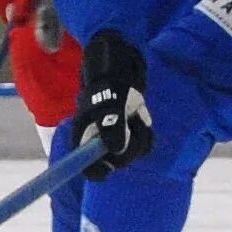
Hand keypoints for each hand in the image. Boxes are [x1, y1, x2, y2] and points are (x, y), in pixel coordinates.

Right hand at [71, 31, 153, 176]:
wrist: (119, 61)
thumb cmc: (108, 79)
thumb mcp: (108, 102)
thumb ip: (110, 127)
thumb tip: (116, 151)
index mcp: (86, 137)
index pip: (88, 167)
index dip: (98, 170)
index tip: (110, 164)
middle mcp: (100, 140)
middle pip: (116, 162)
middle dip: (128, 148)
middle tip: (133, 126)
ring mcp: (117, 135)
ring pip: (133, 152)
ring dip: (140, 137)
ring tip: (136, 116)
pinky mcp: (131, 128)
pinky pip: (143, 141)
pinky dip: (145, 130)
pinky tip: (141, 113)